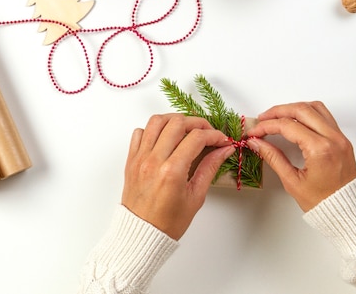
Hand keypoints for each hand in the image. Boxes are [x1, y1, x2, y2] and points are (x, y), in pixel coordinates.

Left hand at [122, 114, 234, 239]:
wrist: (142, 234)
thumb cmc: (168, 222)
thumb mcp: (196, 196)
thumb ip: (210, 167)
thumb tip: (224, 150)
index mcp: (172, 171)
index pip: (196, 138)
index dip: (214, 135)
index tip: (222, 140)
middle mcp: (153, 160)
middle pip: (177, 122)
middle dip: (197, 123)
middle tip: (207, 133)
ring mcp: (140, 158)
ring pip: (157, 121)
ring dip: (175, 120)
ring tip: (187, 130)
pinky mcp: (131, 159)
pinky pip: (140, 132)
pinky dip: (153, 130)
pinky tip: (165, 138)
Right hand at [245, 101, 355, 211]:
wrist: (348, 213)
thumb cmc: (323, 203)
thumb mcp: (292, 181)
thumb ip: (273, 157)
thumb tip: (257, 142)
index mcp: (321, 150)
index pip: (288, 126)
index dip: (267, 126)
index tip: (255, 131)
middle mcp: (333, 139)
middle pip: (301, 110)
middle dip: (278, 111)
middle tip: (262, 119)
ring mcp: (340, 137)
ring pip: (315, 107)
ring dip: (294, 108)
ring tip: (278, 116)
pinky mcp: (343, 139)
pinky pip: (325, 116)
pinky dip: (308, 113)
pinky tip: (296, 120)